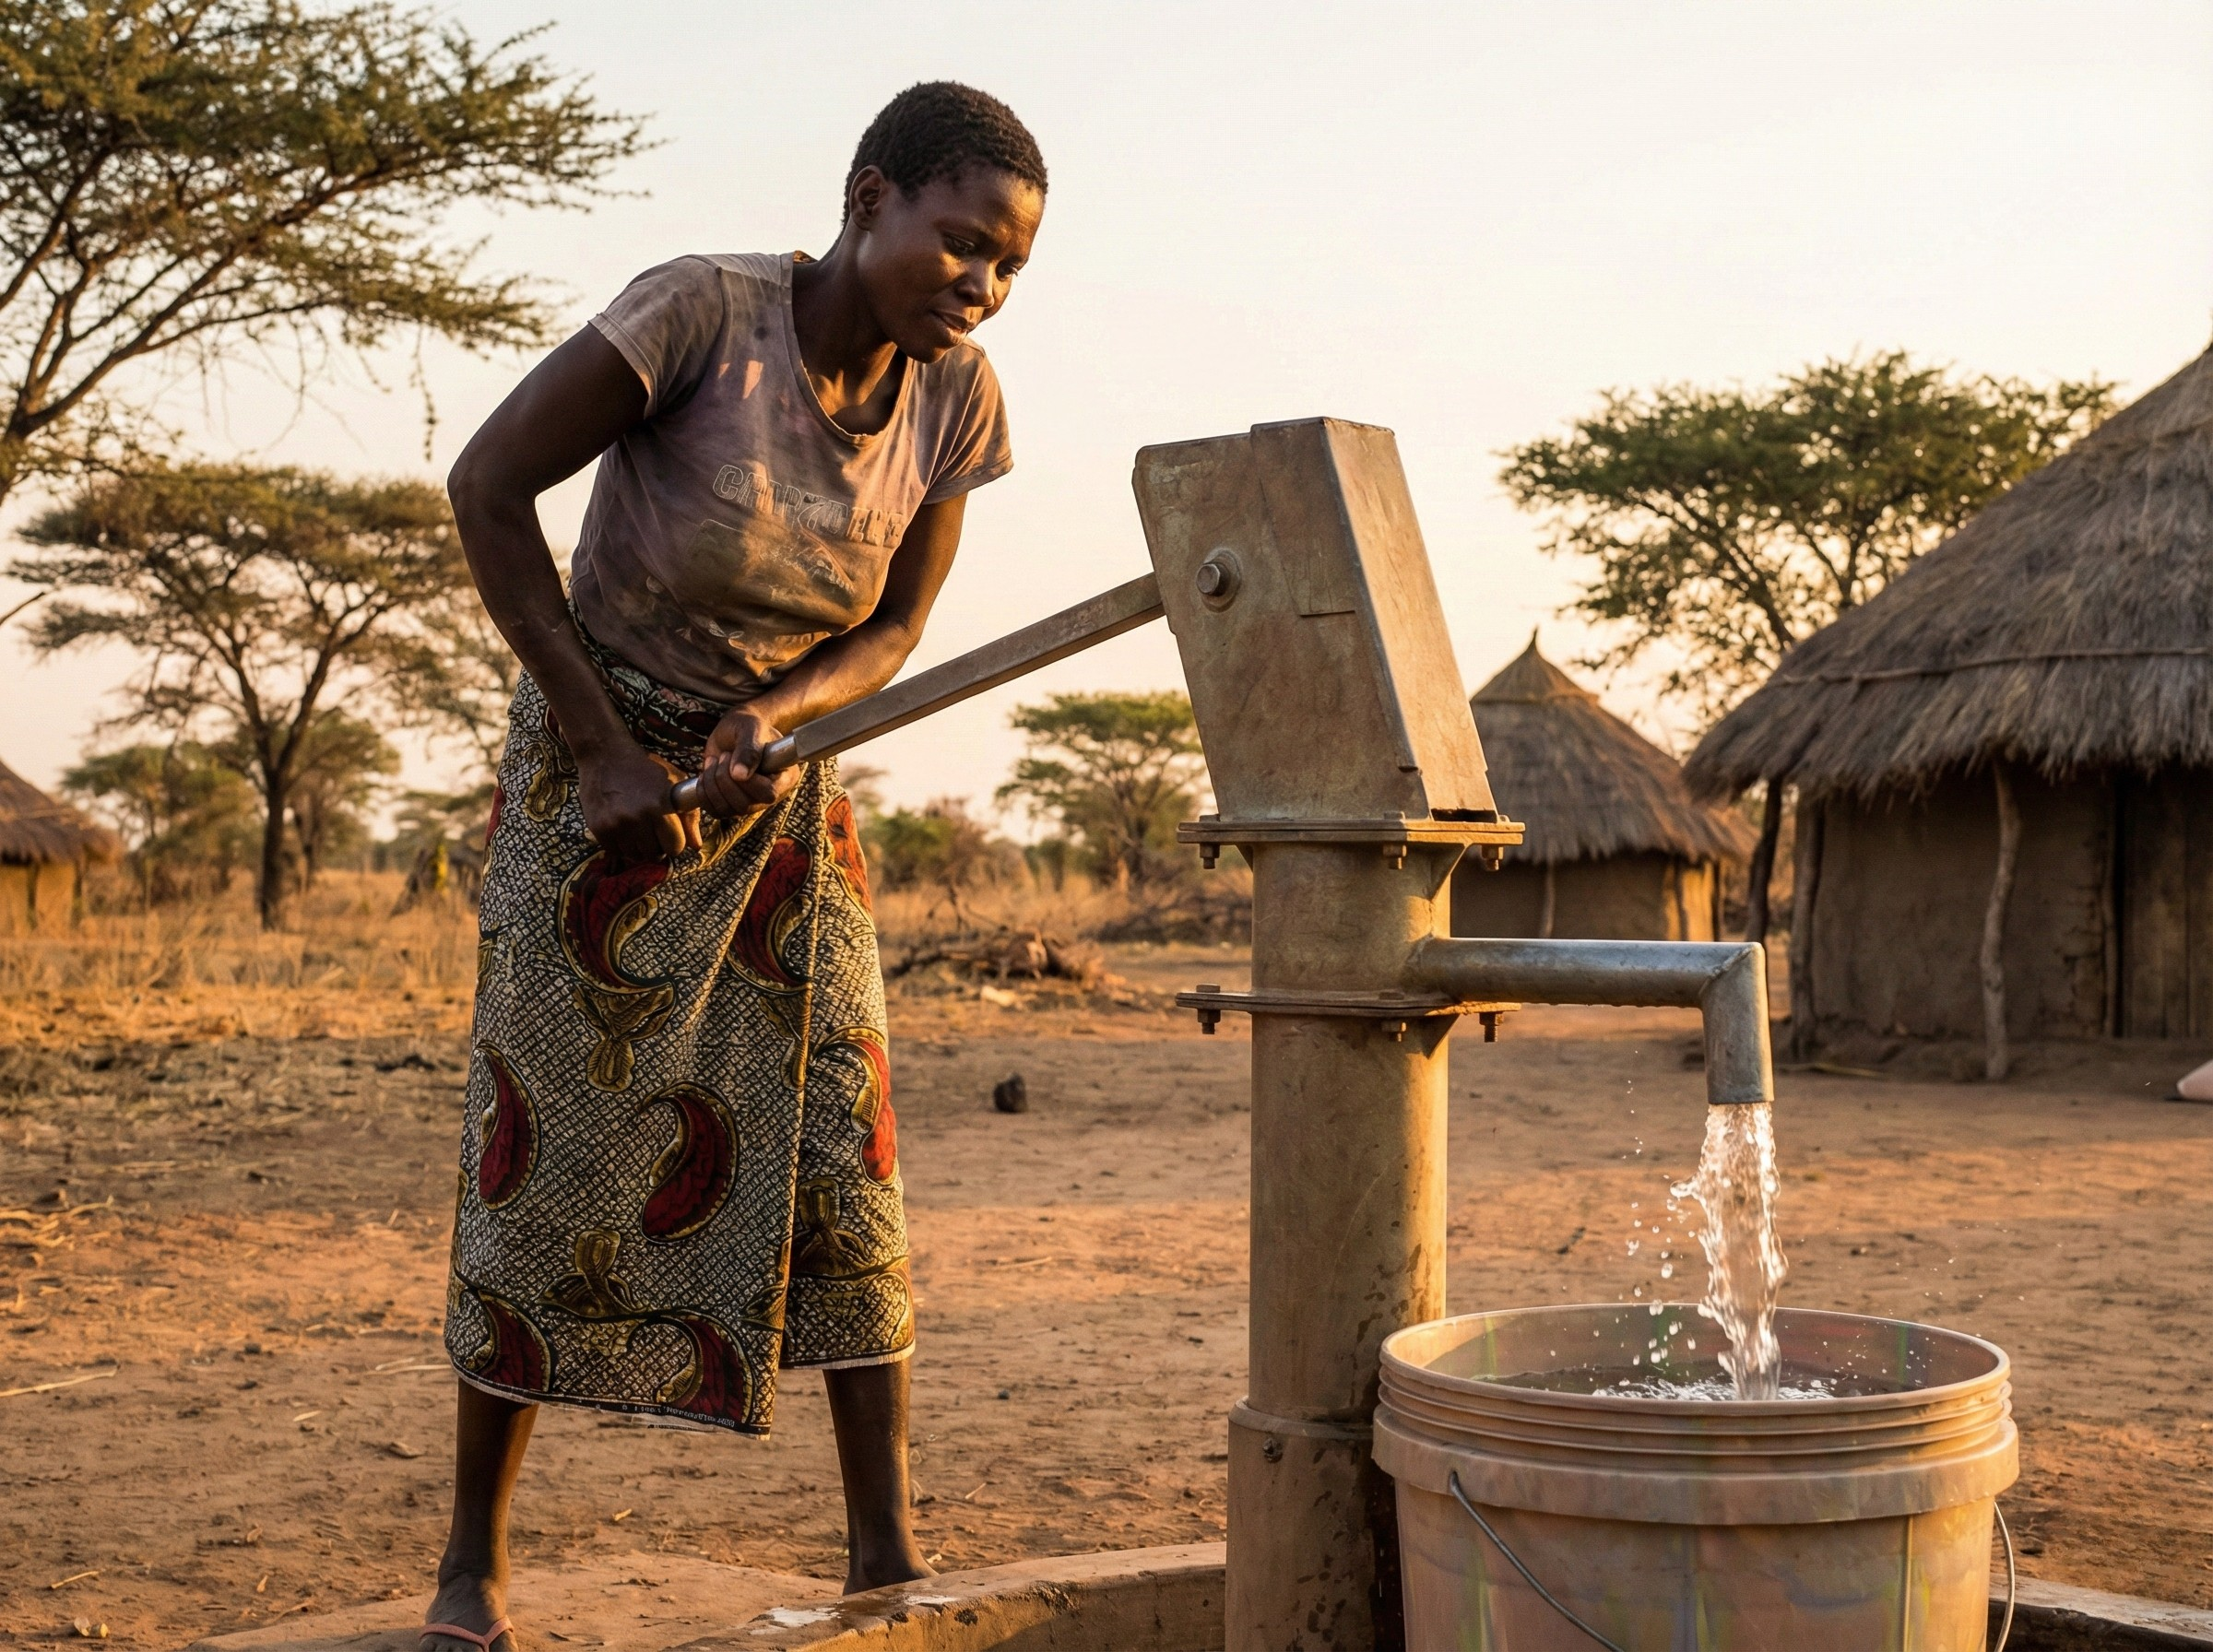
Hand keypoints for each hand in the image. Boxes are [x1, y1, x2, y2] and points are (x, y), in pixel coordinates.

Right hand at [578, 737, 699, 860]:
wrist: (605, 755)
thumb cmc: (645, 768)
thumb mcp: (674, 783)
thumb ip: (689, 815)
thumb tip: (696, 846)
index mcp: (659, 806)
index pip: (676, 847)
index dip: (676, 841)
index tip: (671, 833)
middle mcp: (637, 818)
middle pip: (655, 855)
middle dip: (658, 845)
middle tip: (653, 830)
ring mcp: (616, 825)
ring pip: (635, 855)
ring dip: (639, 846)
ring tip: (637, 827)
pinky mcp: (599, 828)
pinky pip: (615, 851)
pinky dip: (621, 844)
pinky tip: (622, 826)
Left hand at [693, 705, 797, 817]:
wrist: (735, 730)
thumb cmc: (748, 726)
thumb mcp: (751, 730)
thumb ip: (748, 750)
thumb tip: (739, 775)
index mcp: (784, 777)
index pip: (769, 793)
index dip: (748, 781)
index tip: (734, 758)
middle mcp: (770, 795)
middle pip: (745, 804)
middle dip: (724, 779)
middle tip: (723, 755)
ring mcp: (750, 803)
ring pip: (728, 809)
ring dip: (712, 783)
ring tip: (714, 760)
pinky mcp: (731, 805)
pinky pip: (714, 811)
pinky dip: (703, 792)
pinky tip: (706, 773)